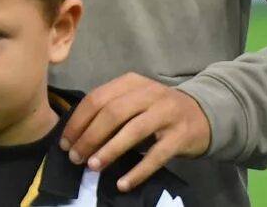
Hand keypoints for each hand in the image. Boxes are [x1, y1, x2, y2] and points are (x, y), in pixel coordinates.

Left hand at [60, 73, 210, 191]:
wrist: (201, 114)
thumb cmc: (157, 110)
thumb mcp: (134, 100)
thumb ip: (111, 108)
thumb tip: (77, 134)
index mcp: (132, 82)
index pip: (98, 98)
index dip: (78, 121)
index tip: (65, 142)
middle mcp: (148, 93)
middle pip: (112, 113)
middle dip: (89, 136)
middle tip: (75, 157)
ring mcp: (166, 113)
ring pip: (132, 131)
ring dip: (109, 151)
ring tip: (92, 167)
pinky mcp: (179, 136)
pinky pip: (156, 156)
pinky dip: (137, 171)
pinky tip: (122, 184)